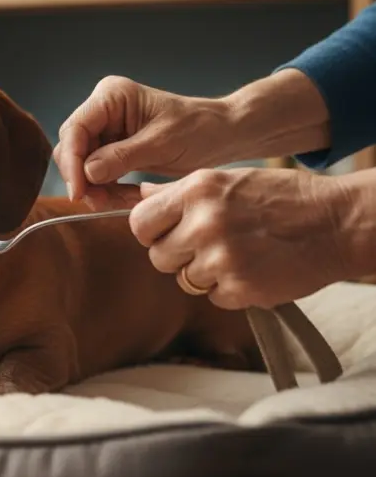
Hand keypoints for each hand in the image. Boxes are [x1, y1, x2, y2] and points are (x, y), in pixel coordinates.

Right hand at [54, 70, 331, 210]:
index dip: (72, 160)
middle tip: (95, 202)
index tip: (79, 190)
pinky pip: (99, 171)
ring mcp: (108, 128)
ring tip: (112, 203)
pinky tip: (124, 199)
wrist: (225, 135)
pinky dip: (107, 188)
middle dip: (81, 175)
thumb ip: (122, 157)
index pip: (76, 128)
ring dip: (94, 186)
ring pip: (83, 162)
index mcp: (112, 96)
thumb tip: (87, 172)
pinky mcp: (115, 147)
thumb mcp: (162, 144)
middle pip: (74, 145)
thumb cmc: (200, 129)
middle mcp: (104, 109)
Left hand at [128, 168, 355, 309]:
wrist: (338, 222)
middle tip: (210, 245)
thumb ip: (178, 191)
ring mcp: (222, 258)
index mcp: (196, 191)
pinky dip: (231, 289)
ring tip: (239, 254)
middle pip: (158, 257)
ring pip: (184, 280)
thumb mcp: (226, 179)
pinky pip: (214, 297)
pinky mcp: (241, 288)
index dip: (151, 232)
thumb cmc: (282, 197)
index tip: (167, 234)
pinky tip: (254, 269)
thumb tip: (139, 194)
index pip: (140, 223)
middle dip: (178, 255)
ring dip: (206, 273)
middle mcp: (203, 223)